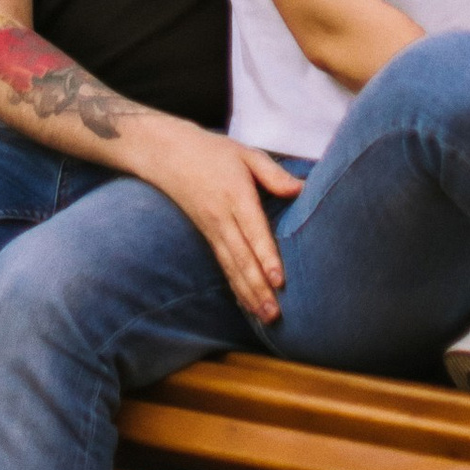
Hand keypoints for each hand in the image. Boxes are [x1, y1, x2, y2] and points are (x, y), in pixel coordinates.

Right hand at [130, 122, 303, 323]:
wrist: (168, 155)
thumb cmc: (214, 152)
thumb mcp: (246, 154)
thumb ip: (274, 173)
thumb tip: (302, 189)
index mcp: (236, 195)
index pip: (253, 231)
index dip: (265, 256)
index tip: (279, 280)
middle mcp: (222, 218)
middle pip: (242, 258)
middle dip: (259, 288)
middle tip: (275, 314)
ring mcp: (212, 230)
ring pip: (232, 268)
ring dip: (249, 294)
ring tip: (266, 317)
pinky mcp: (208, 237)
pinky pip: (223, 266)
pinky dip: (236, 287)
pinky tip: (247, 305)